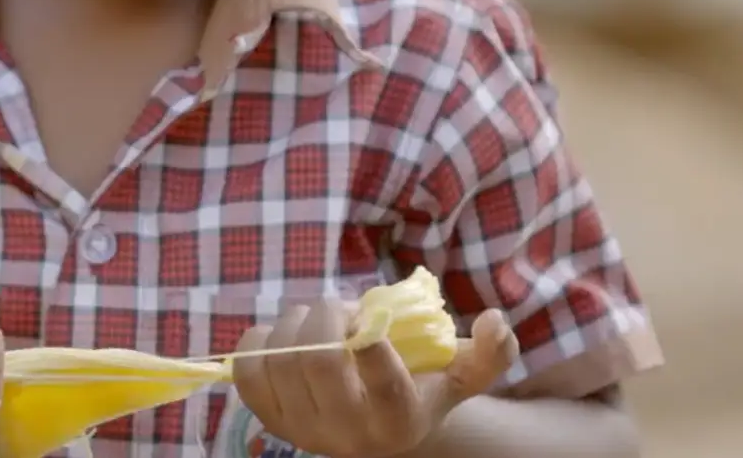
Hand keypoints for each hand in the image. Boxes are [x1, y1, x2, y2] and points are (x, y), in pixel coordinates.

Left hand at [231, 301, 517, 457]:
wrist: (376, 428)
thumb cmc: (422, 389)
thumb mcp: (463, 374)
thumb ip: (492, 351)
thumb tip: (495, 320)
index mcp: (398, 422)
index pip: (383, 386)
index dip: (371, 344)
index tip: (370, 320)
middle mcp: (346, 435)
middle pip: (318, 359)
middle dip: (327, 315)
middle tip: (341, 308)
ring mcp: (300, 429)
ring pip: (281, 356)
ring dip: (296, 322)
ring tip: (318, 322)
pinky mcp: (266, 416)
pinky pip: (246, 366)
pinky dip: (261, 337)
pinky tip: (285, 335)